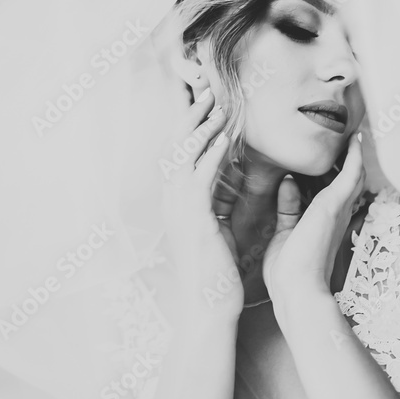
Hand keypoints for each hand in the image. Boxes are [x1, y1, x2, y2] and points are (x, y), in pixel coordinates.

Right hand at [160, 88, 245, 321]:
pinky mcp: (193, 217)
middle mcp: (173, 201)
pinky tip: (224, 138)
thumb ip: (218, 208)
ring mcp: (179, 208)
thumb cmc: (216, 274)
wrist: (210, 307)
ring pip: (185, 157)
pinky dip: (210, 155)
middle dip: (192, 117)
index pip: (181, 155)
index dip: (191, 127)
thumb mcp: (217, 232)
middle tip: (208, 91)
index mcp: (179, 203)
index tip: (205, 103)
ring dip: (202, 128)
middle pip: (177, 147)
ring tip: (217, 104)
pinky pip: (200, 178)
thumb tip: (226, 192)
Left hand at [262, 132, 365, 301]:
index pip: (331, 192)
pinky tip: (355, 137)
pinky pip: (350, 174)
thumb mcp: (284, 232)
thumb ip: (288, 207)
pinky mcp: (334, 203)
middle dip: (348, 159)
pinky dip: (354, 155)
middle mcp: (335, 214)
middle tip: (349, 134)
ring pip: (352, 175)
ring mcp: (337, 208)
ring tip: (354, 130)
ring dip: (353, 153)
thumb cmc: (287, 271)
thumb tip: (288, 181)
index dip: (333, 174)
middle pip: (348, 181)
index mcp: (323, 222)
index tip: (329, 154)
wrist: (295, 289)